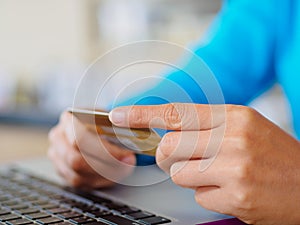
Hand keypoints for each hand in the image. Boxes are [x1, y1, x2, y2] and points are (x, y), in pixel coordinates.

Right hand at [48, 111, 135, 187]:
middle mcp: (58, 138)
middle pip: (77, 160)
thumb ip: (117, 126)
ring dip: (105, 176)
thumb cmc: (100, 122)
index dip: (105, 151)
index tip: (126, 155)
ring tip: (124, 169)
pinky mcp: (62, 171)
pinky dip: (99, 181)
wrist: (89, 126)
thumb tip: (133, 133)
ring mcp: (57, 156)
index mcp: (68, 119)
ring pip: (78, 176)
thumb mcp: (107, 117)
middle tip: (128, 163)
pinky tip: (113, 174)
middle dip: (106, 166)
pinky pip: (80, 184)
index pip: (81, 139)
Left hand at [109, 103, 299, 224]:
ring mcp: (235, 168)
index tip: (119, 115)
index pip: (176, 112)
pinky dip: (208, 195)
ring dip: (191, 177)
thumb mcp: (244, 127)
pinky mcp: (236, 196)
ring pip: (179, 173)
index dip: (142, 114)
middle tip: (180, 159)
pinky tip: (231, 191)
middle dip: (167, 157)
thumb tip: (168, 130)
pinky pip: (198, 196)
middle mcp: (233, 138)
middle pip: (168, 146)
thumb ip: (206, 126)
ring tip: (218, 175)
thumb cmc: (273, 155)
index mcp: (233, 116)